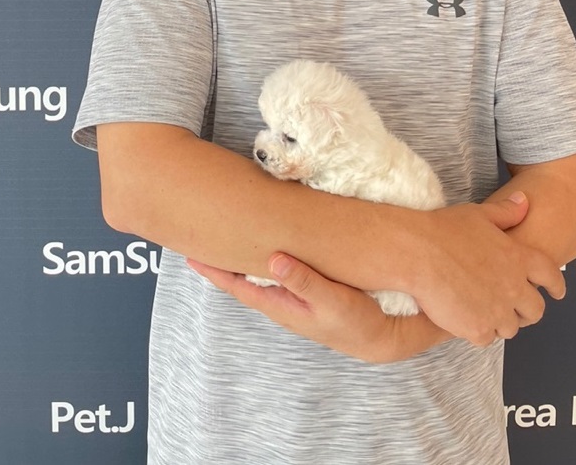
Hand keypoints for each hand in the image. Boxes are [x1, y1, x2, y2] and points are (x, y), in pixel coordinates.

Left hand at [187, 253, 447, 362]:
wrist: (385, 336)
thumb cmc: (358, 321)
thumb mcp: (333, 301)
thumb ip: (303, 280)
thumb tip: (272, 257)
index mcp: (281, 304)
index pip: (238, 287)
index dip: (215, 271)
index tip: (190, 254)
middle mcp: (282, 301)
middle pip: (242, 280)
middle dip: (221, 263)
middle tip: (198, 239)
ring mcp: (294, 297)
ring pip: (257, 276)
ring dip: (239, 261)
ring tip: (223, 240)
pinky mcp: (307, 291)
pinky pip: (275, 272)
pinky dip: (261, 259)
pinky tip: (264, 247)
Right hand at [412, 192, 565, 346]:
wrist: (417, 253)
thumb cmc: (444, 229)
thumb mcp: (479, 214)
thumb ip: (506, 212)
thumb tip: (524, 201)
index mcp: (518, 258)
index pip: (551, 275)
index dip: (556, 285)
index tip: (557, 291)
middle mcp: (514, 288)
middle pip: (535, 309)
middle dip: (527, 309)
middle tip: (513, 306)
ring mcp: (497, 312)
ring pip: (511, 327)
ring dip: (502, 321)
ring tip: (485, 311)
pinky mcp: (478, 329)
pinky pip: (487, 338)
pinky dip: (480, 331)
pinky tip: (466, 318)